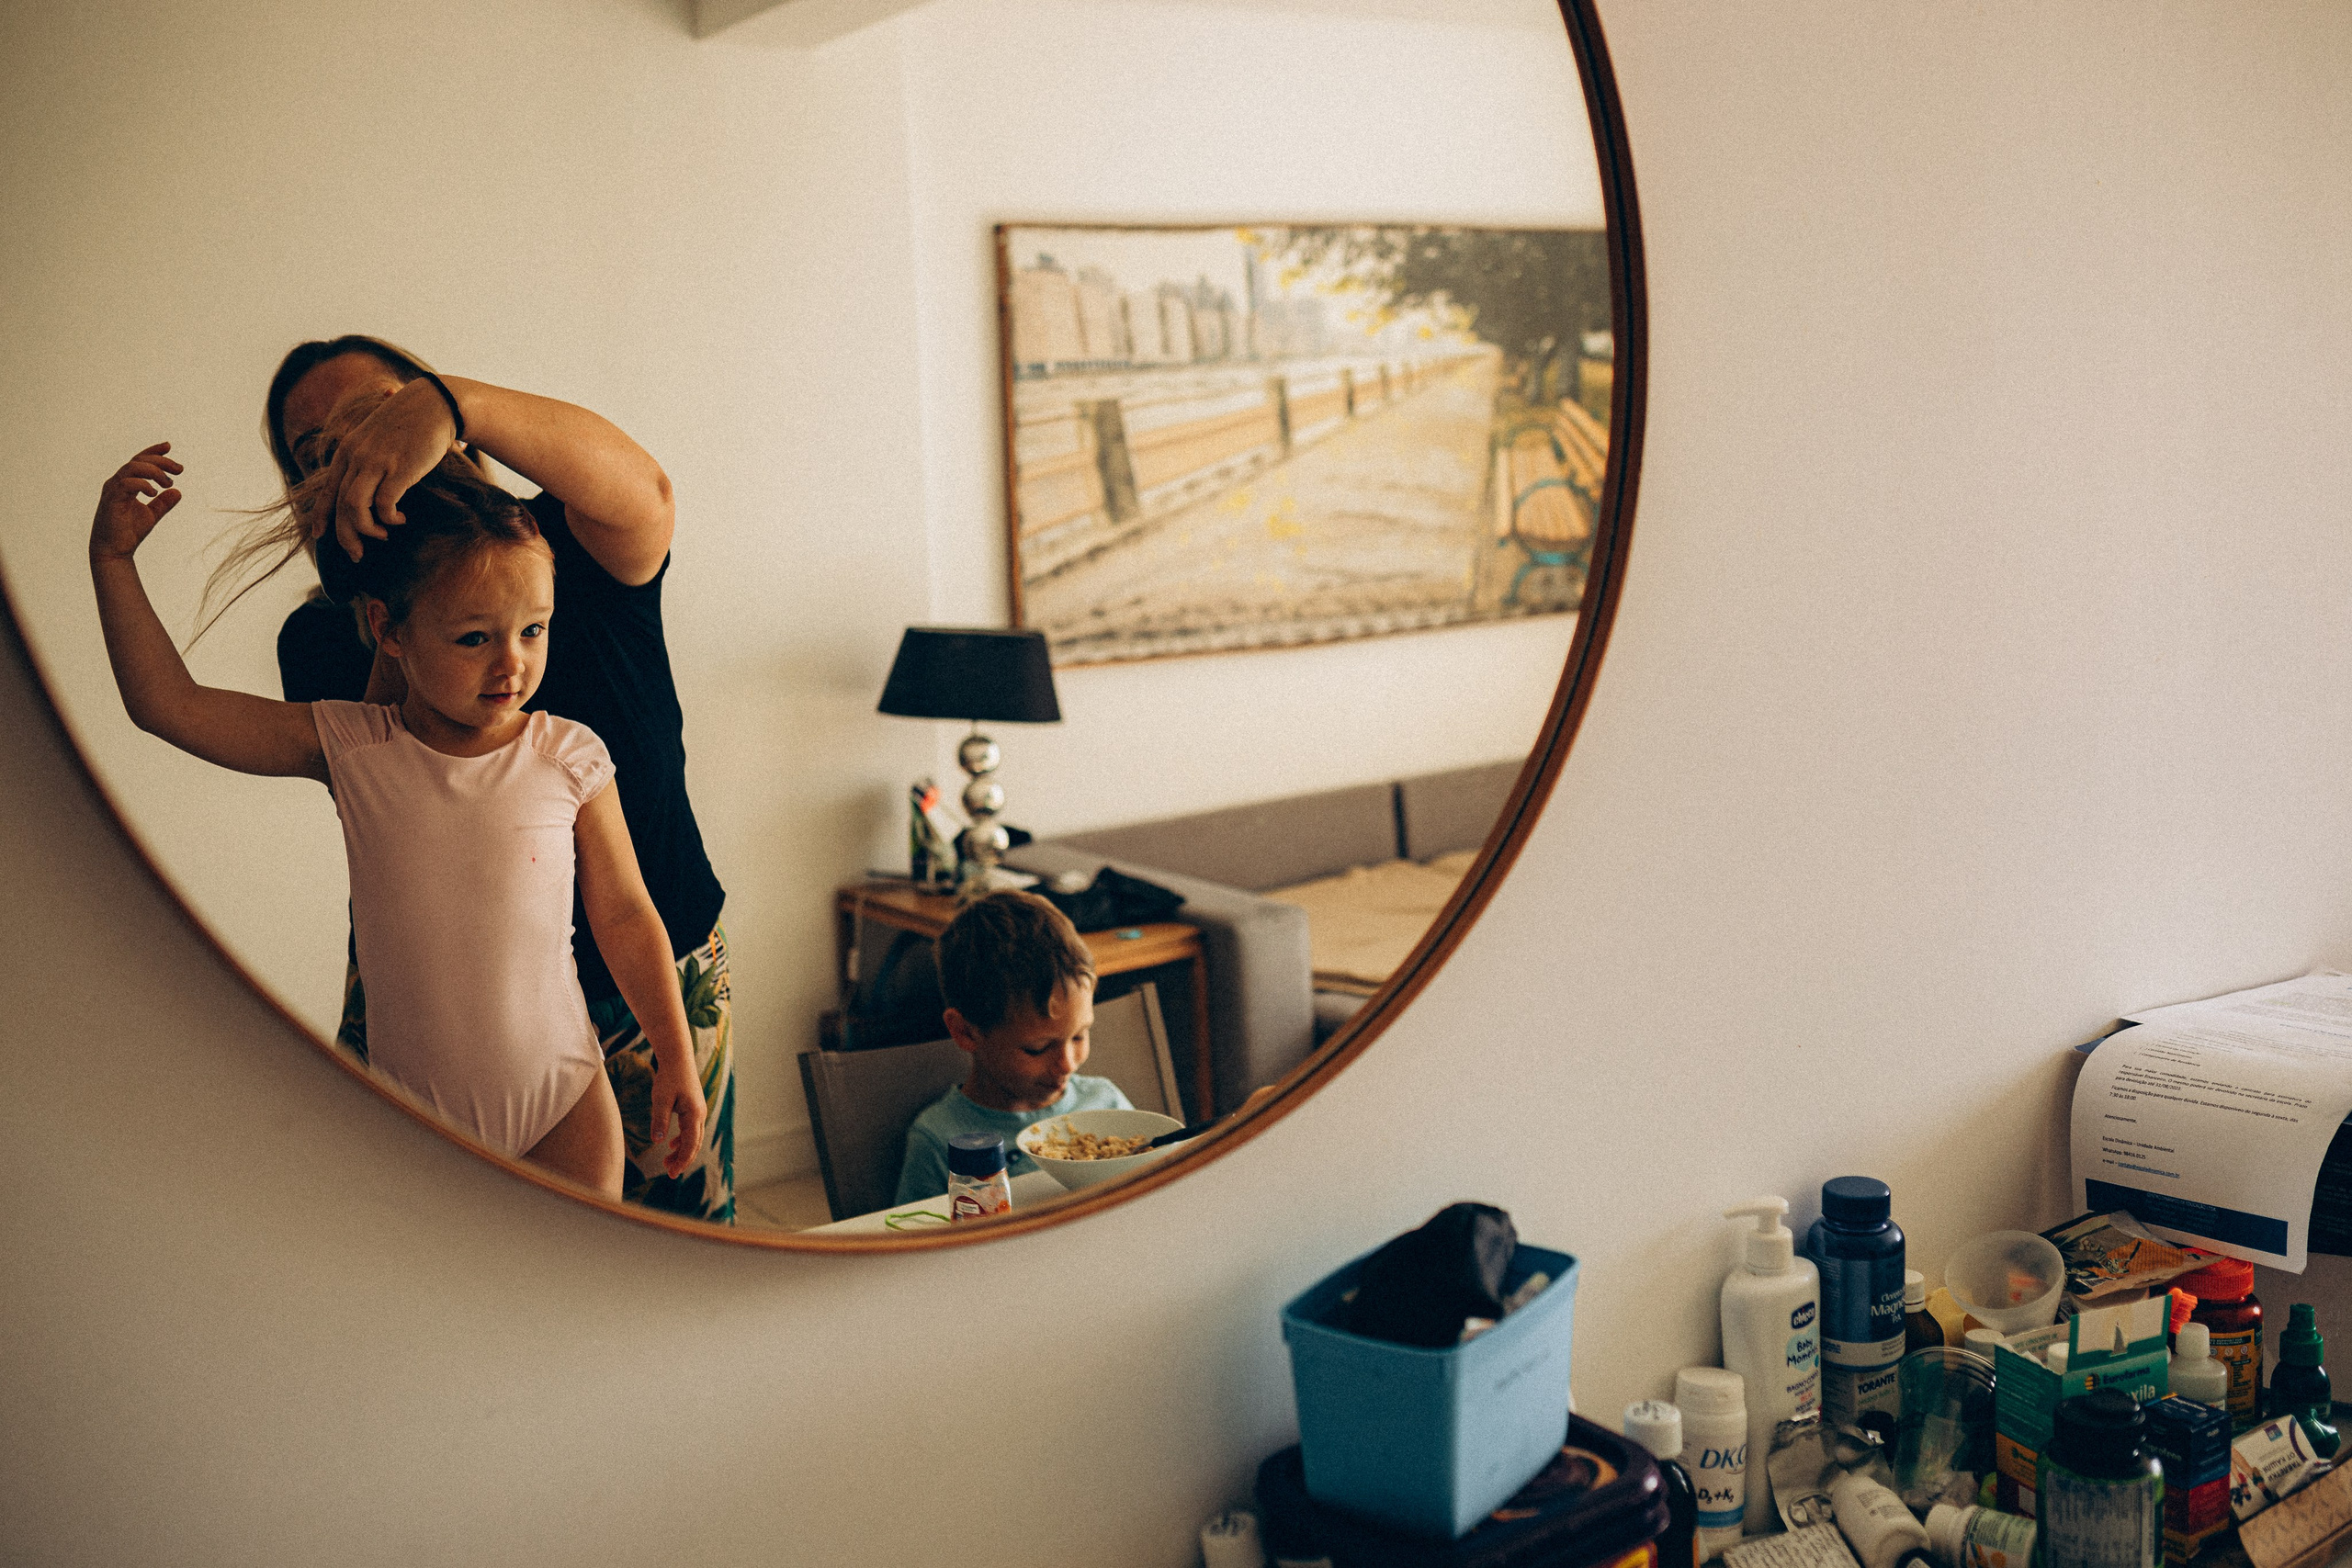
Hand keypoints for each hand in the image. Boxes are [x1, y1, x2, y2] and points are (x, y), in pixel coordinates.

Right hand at [90, 444, 183, 562]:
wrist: (115, 551)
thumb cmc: (129, 532)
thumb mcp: (152, 515)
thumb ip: (163, 503)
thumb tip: (178, 492)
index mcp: (125, 483)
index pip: (138, 461)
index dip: (153, 451)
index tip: (169, 446)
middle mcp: (117, 483)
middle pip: (138, 461)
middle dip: (160, 461)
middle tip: (179, 470)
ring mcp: (112, 490)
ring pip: (132, 468)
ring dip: (153, 471)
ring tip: (168, 482)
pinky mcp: (111, 500)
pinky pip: (126, 484)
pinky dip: (142, 484)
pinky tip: (155, 492)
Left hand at [314, 378, 460, 561]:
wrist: (435, 403)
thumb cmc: (412, 421)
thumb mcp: (379, 436)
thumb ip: (367, 455)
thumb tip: (367, 481)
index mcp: (348, 450)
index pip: (327, 489)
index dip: (321, 516)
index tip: (319, 535)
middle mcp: (356, 457)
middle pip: (340, 505)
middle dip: (346, 536)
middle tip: (357, 554)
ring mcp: (376, 462)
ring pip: (355, 508)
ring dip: (367, 530)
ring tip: (384, 534)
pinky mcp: (399, 470)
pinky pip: (385, 504)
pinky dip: (391, 518)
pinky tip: (401, 519)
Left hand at [647, 1045, 707, 1178]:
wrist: (678, 1058)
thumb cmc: (669, 1076)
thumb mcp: (661, 1099)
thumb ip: (660, 1120)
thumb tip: (658, 1141)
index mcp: (694, 1114)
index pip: (690, 1144)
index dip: (682, 1160)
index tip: (672, 1173)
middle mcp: (700, 1114)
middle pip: (694, 1144)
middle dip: (683, 1159)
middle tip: (670, 1173)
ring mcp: (698, 1111)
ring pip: (693, 1137)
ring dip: (682, 1151)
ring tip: (668, 1162)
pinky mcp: (693, 1108)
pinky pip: (691, 1129)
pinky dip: (682, 1140)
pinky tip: (672, 1144)